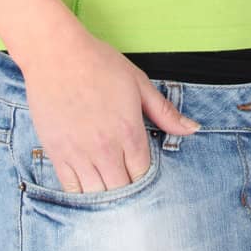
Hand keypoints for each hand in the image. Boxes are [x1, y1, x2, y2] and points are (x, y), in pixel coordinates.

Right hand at [20, 32, 199, 192]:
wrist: (57, 54)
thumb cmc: (99, 63)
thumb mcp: (139, 83)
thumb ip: (165, 112)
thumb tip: (193, 128)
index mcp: (130, 131)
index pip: (144, 174)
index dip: (147, 178)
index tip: (145, 174)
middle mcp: (105, 148)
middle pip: (122, 190)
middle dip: (129, 191)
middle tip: (130, 187)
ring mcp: (78, 153)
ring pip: (97, 195)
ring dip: (106, 197)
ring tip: (111, 190)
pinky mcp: (57, 153)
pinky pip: (71, 189)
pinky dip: (82, 194)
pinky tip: (89, 188)